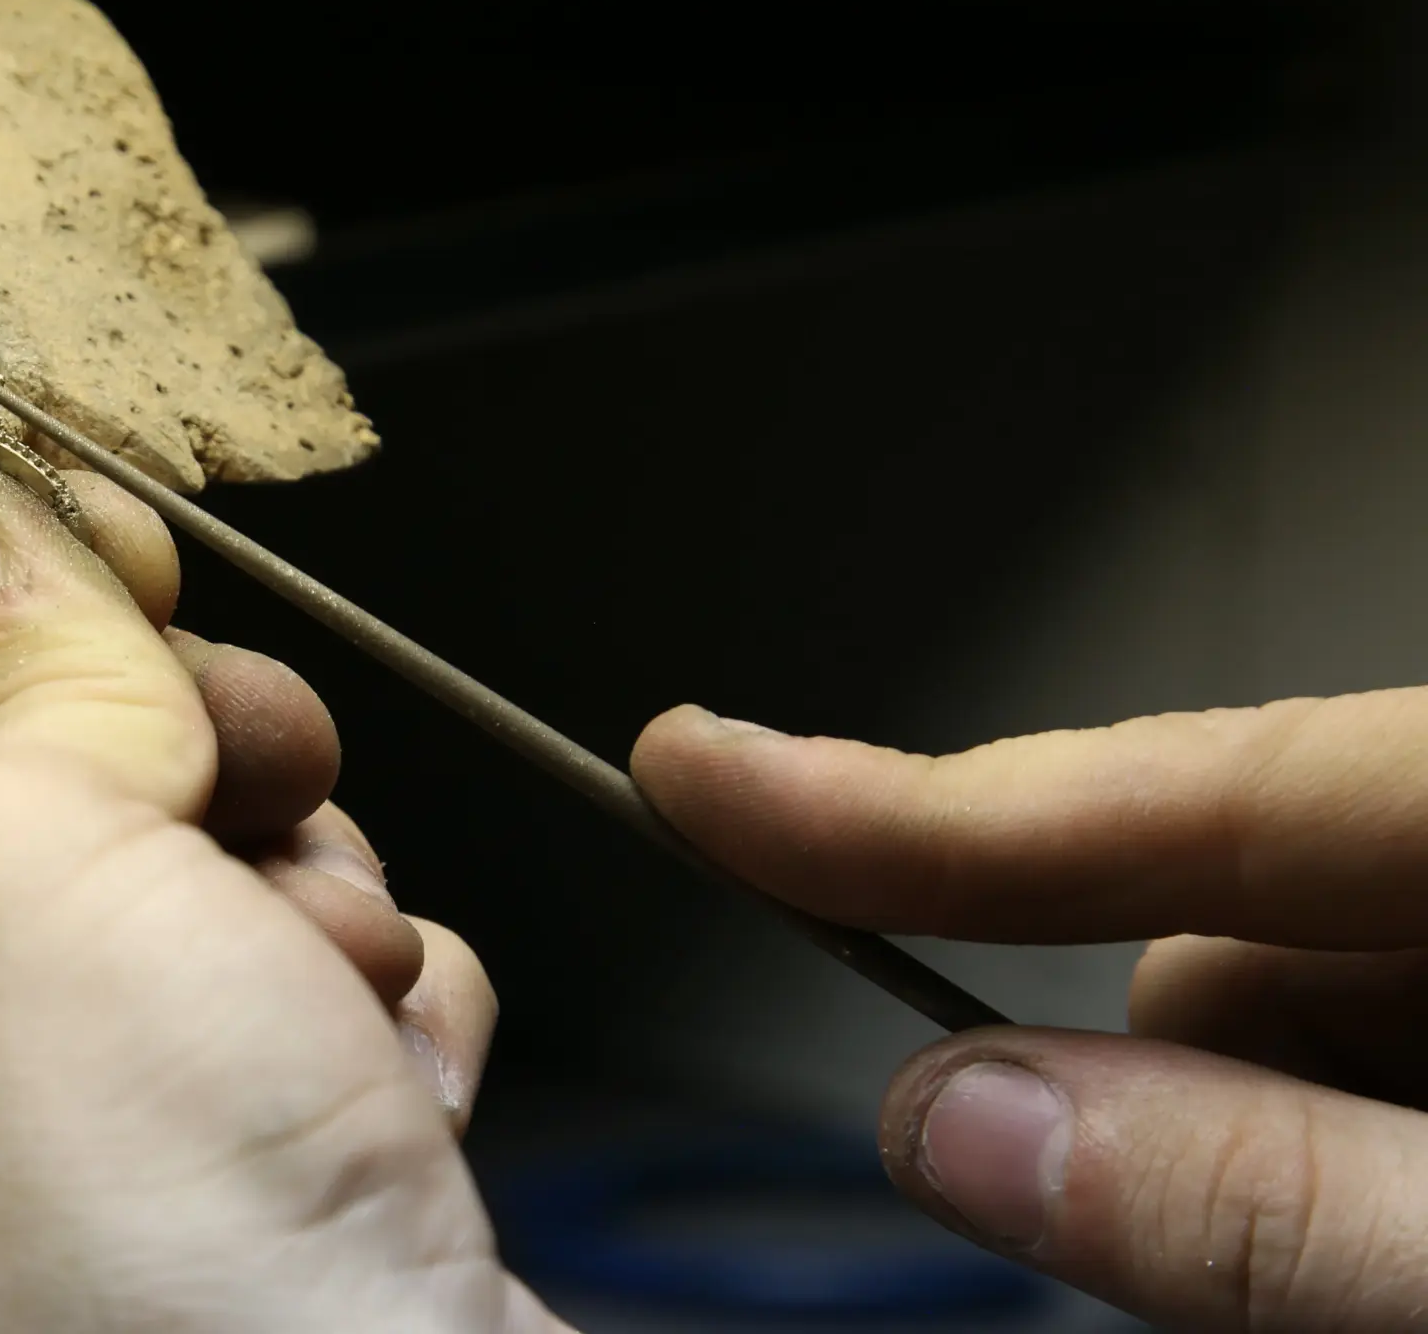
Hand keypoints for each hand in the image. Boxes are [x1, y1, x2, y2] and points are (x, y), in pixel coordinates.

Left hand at [0, 455, 566, 1332]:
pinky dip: (358, 1010)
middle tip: (222, 724)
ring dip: (274, 879)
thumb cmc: (133, 1302)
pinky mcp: (236, 1222)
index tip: (34, 497)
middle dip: (139, 740)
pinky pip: (292, 1014)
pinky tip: (373, 1076)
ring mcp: (59, 1191)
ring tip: (309, 955)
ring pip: (168, 889)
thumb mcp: (4, 875)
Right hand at [633, 692, 1427, 1331]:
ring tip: (1381, 1285)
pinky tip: (1403, 1245)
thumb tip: (958, 1123)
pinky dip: (1342, 1162)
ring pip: (1280, 1013)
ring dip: (1270, 1153)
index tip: (697, 771)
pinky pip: (1358, 1062)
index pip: (1175, 783)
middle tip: (1272, 1291)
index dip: (913, 798)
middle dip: (1170, 1096)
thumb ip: (1268, 1200)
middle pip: (1221, 928)